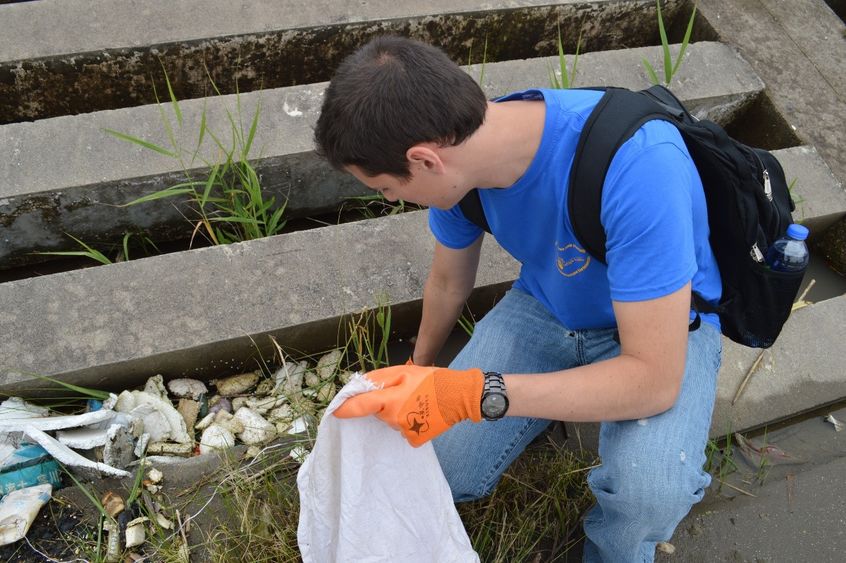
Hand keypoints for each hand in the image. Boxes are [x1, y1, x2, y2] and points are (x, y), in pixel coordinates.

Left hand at [334, 365, 483, 446]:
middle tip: (403, 391)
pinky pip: (404, 429)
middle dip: (384, 403)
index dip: (345, 408)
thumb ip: (380, 379)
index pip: (360, 406)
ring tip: (417, 400)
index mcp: (390, 400)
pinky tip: (422, 412)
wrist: (460, 397)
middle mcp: (394, 419)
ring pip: (392, 420)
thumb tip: (360, 385)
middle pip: (379, 412)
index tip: (334, 410)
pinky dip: (409, 422)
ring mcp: (404, 431)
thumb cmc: (433, 380)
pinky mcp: (415, 439)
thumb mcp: (405, 372)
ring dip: (398, 411)